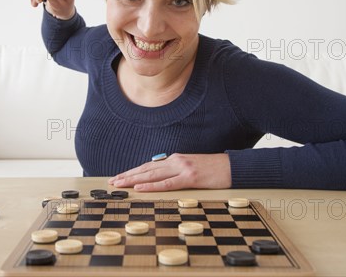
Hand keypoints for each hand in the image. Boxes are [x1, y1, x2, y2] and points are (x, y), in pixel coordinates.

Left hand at [108, 153, 231, 191]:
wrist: (233, 167)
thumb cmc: (214, 170)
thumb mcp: (192, 168)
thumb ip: (176, 172)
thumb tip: (162, 179)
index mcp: (176, 159)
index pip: (149, 166)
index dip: (133, 171)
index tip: (120, 177)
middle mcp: (176, 161)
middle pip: (146, 169)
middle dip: (127, 175)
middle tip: (112, 181)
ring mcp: (182, 168)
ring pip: (152, 174)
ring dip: (134, 179)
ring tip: (120, 184)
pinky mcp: (190, 177)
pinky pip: (167, 183)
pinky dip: (152, 186)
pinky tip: (140, 187)